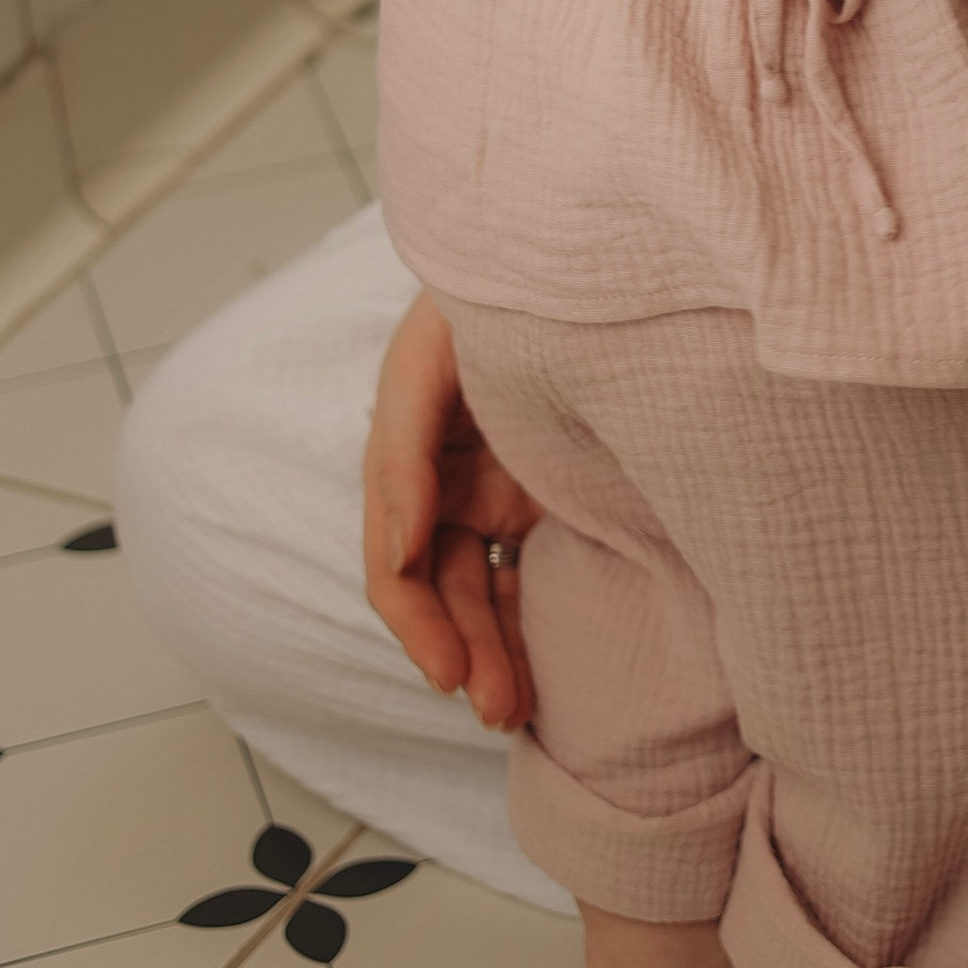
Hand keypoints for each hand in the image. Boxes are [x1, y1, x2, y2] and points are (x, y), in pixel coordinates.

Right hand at [362, 289, 541, 732]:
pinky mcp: (536, 490)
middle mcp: (442, 477)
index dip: (415, 619)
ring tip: (512, 712)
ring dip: (490, 651)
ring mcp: (491, 487)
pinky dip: (523, 620)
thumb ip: (406, 444)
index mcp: (405, 447)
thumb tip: (400, 548)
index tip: (447, 667)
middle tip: (491, 707)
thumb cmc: (492, 290)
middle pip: (439, 586)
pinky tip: (538, 671)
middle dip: (458, 650)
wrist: (573, 255)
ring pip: (479, 589)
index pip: (395, 557)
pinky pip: (522, 568)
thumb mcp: (432, 353)